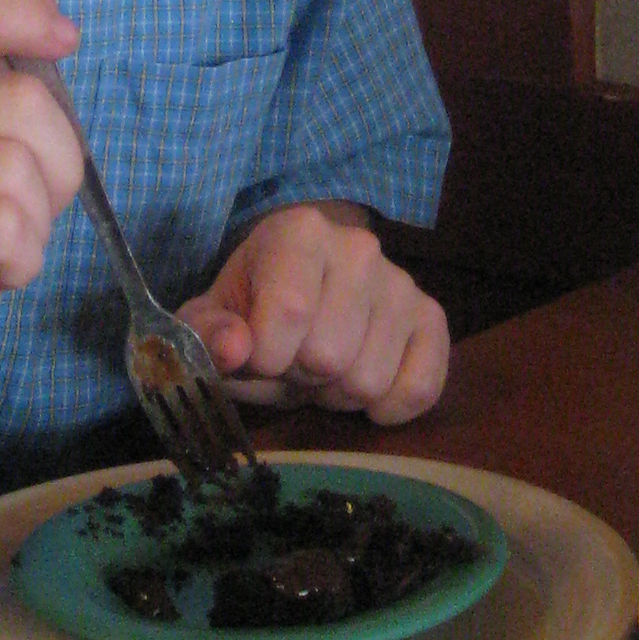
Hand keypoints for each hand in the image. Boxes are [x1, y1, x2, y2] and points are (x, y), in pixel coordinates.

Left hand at [179, 202, 448, 422]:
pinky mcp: (432, 318)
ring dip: (338, 394)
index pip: (290, 311)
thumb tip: (234, 351)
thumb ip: (207, 334)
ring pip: (369, 380)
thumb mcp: (210, 318)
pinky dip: (389, 407)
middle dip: (301, 377)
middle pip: (329, 356)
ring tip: (323, 369)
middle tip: (292, 363)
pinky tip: (366, 389)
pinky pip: (421, 387)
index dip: (264, 357)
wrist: (300, 296)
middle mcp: (360, 247)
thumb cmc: (252, 308)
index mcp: (300, 232)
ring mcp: (402, 283)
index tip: (255, 356)